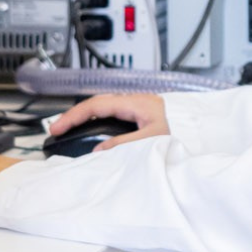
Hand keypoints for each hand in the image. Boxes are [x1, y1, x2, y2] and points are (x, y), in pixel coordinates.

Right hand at [48, 92, 168, 149]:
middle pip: (99, 103)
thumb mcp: (151, 145)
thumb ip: (124, 145)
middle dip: (76, 115)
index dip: (75, 115)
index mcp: (141, 104)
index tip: (58, 127)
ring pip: (104, 107)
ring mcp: (139, 107)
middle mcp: (139, 101)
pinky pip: (111, 114)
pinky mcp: (139, 116)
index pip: (99, 105)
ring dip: (85, 117)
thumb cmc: (179, 144)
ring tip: (66, 128)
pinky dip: (96, 121)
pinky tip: (86, 128)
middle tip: (56, 128)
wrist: (196, 149)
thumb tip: (97, 150)